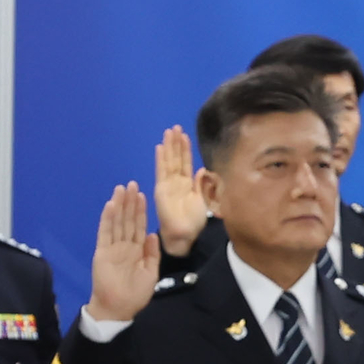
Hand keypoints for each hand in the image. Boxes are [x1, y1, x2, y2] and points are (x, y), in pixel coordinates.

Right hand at [89, 182, 161, 323]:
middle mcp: (124, 245)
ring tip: (120, 189)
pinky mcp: (102, 252)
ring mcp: (112, 247)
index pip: (138, 226)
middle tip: (131, 184)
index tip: (142, 195)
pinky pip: (105, 233)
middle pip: (127, 220)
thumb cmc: (136, 294)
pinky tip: (110, 206)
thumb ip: (152, 253)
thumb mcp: (151, 273)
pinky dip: (107, 219)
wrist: (118, 308)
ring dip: (119, 206)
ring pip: (117, 222)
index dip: (140, 210)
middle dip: (129, 202)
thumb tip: (152, 234)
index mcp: (137, 250)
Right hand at [152, 126, 209, 256]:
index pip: (186, 162)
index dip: (185, 149)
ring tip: (169, 132)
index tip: (185, 135)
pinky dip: (160, 159)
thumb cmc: (195, 222)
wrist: (185, 236)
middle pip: (176, 158)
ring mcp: (168, 185)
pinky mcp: (162, 190)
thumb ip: (202, 184)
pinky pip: (161, 172)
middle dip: (175, 143)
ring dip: (169, 146)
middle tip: (175, 127)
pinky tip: (160, 147)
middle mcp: (176, 182)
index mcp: (187, 184)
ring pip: (169, 161)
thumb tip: (204, 170)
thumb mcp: (203, 199)